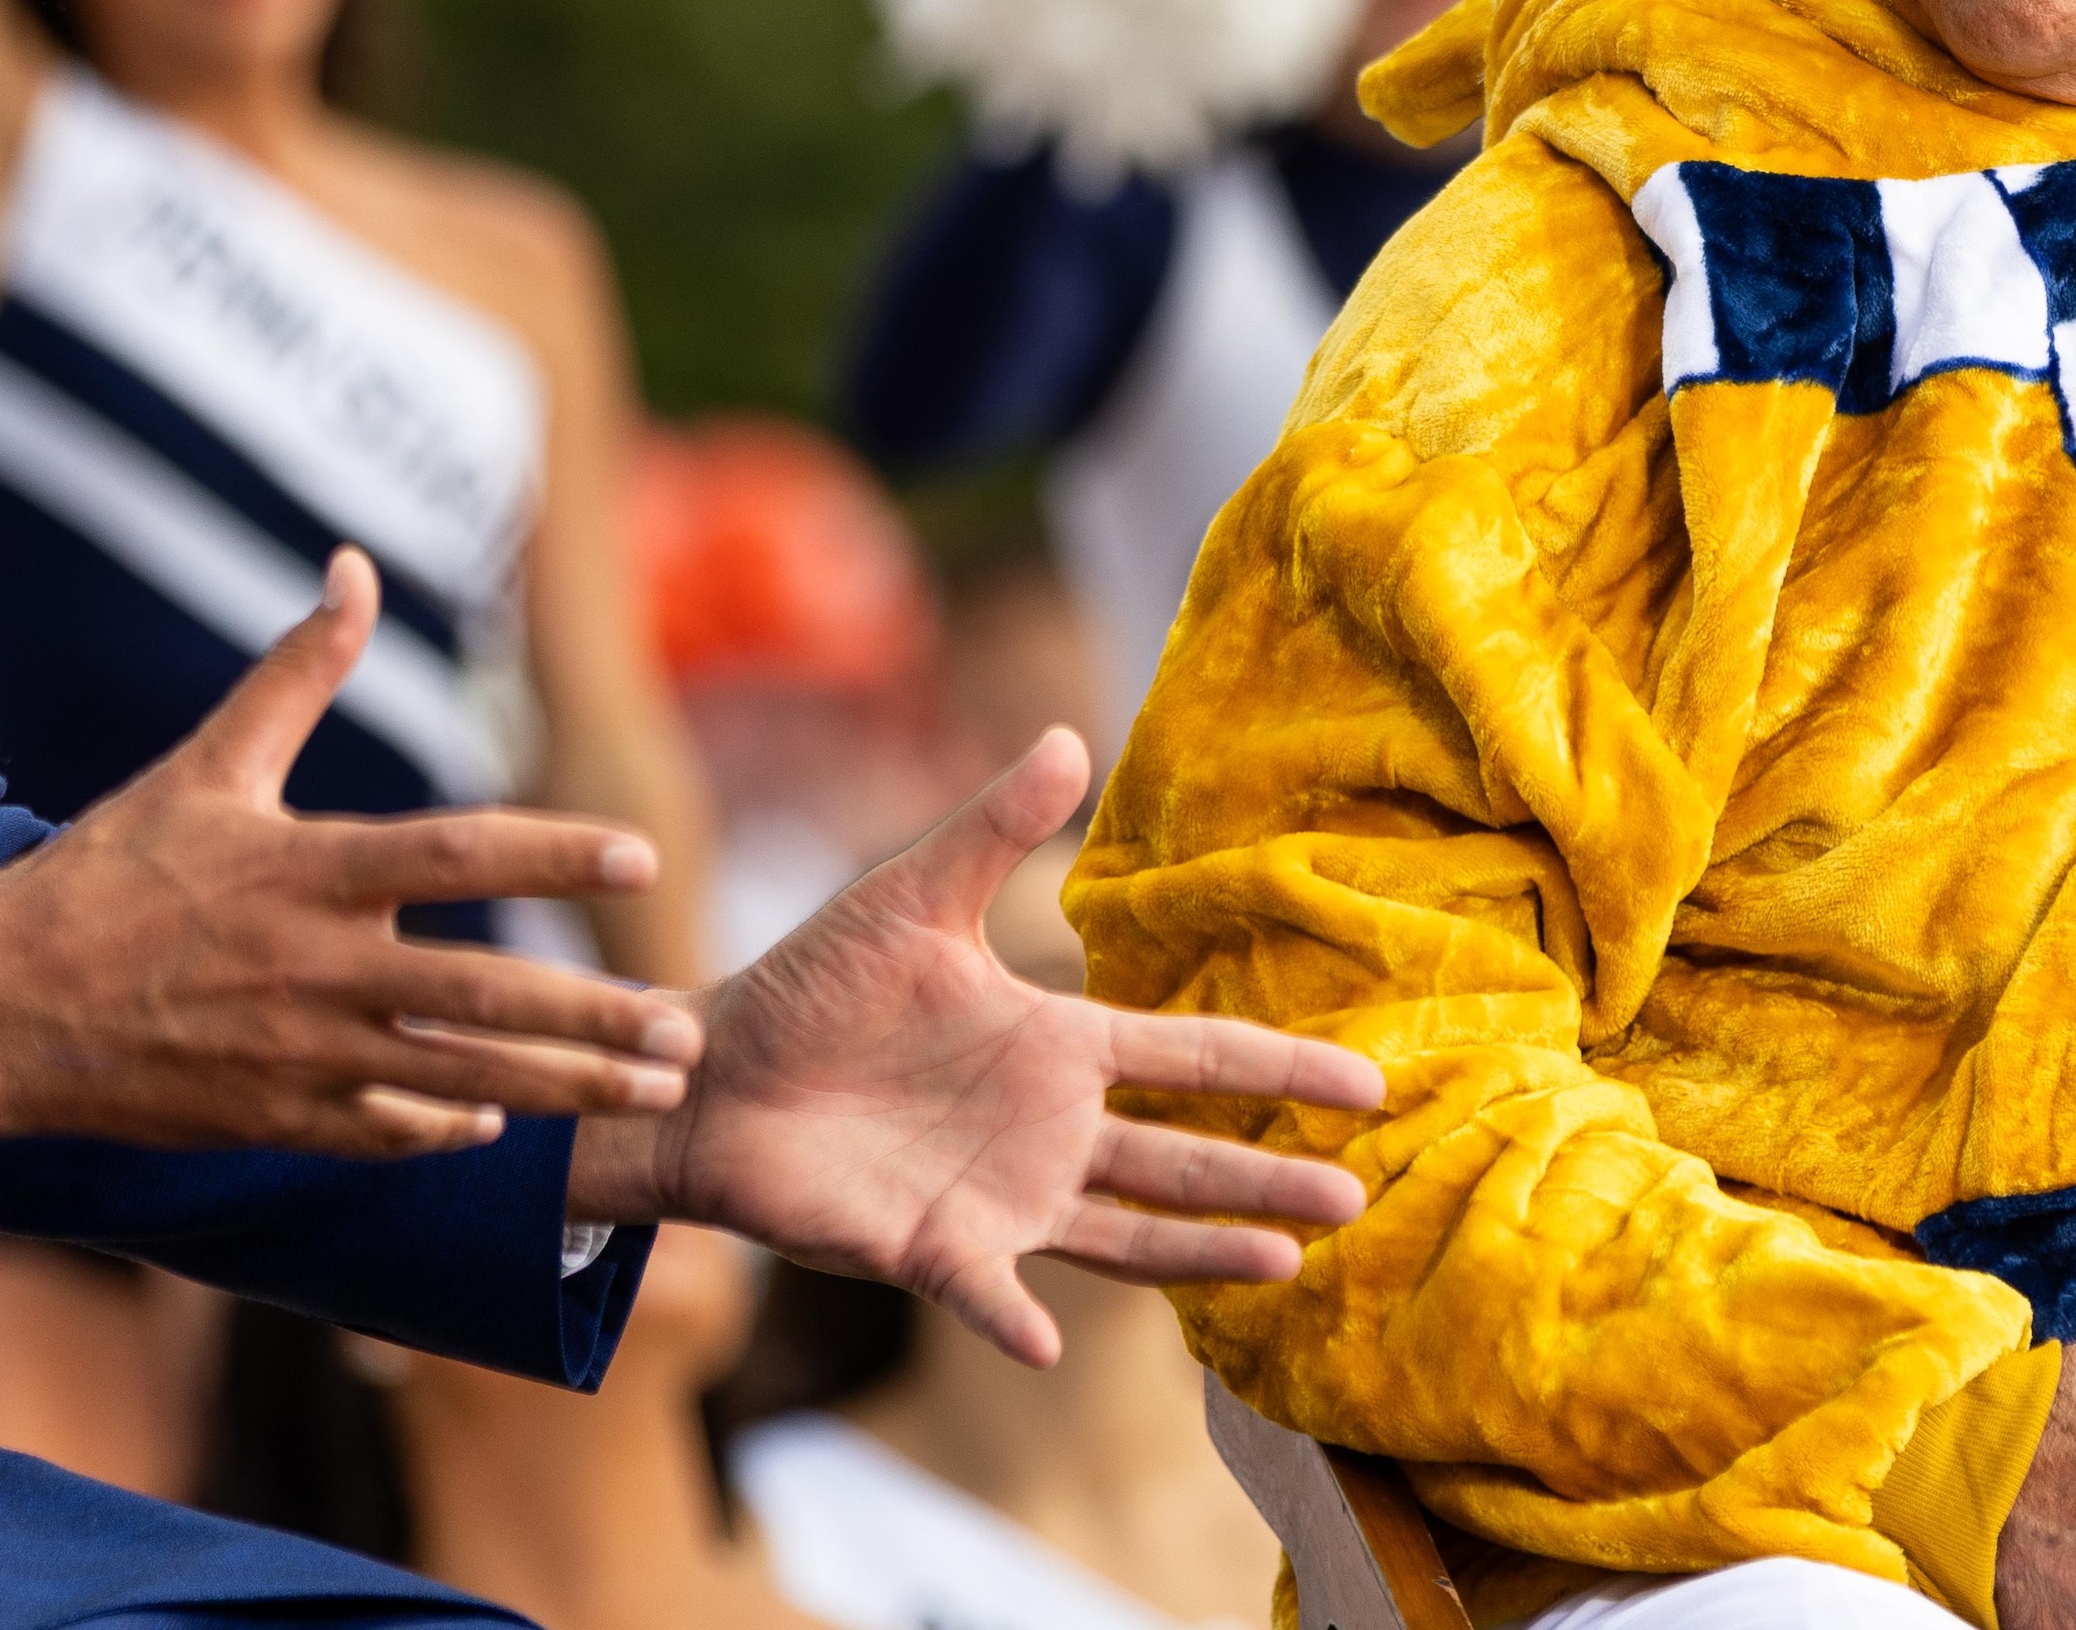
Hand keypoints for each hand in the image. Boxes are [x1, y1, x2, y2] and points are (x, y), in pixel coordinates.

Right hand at [0, 551, 704, 1173]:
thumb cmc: (106, 877)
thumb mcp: (207, 765)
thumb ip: (298, 672)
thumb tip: (353, 564)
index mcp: (306, 872)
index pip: (457, 853)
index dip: (551, 851)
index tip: (639, 851)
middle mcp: (316, 968)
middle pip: (484, 993)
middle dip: (593, 1018)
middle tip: (684, 1032)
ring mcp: (299, 1056)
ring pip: (459, 1078)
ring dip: (562, 1087)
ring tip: (647, 1089)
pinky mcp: (273, 1121)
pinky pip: (386, 1130)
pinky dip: (448, 1128)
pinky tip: (503, 1124)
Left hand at [567, 728, 1384, 1364]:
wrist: (709, 1073)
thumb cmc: (809, 988)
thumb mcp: (909, 896)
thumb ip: (993, 827)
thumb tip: (1068, 734)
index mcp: (1054, 1046)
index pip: (1191, 1057)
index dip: (1277, 1066)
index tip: (1367, 1081)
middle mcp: (1046, 1132)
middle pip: (1184, 1156)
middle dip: (1270, 1173)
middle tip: (1360, 1190)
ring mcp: (997, 1197)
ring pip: (1127, 1233)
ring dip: (1203, 1248)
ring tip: (1286, 1260)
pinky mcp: (930, 1248)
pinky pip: (985, 1292)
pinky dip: (1013, 1318)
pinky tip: (1049, 1342)